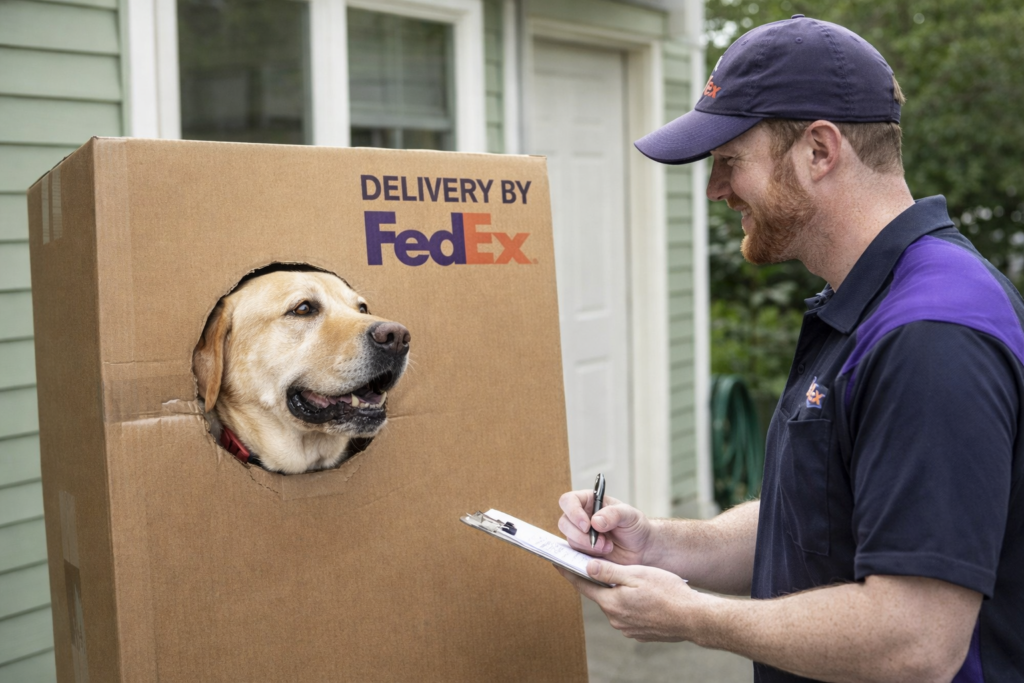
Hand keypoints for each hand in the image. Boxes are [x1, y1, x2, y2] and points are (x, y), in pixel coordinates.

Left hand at [556, 560, 710, 642]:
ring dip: (616, 592)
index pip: (583, 585)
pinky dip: (629, 603)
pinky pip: (628, 613)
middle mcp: (616, 619)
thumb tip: (587, 567)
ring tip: (629, 579)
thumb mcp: (637, 574)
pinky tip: (641, 595)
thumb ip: (609, 572)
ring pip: (615, 604)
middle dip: (597, 580)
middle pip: (599, 595)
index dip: (569, 572)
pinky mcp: (639, 632)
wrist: (694, 618)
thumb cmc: (668, 592)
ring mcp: (627, 628)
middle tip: (595, 564)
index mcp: (612, 603)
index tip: (557, 561)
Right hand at [557, 490, 651, 564]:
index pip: (568, 501)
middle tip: (601, 541)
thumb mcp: (629, 515)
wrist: (642, 549)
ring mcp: (580, 535)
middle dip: (581, 535)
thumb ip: (613, 514)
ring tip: (608, 547)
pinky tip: (603, 554)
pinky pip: (576, 554)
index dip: (573, 512)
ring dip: (588, 546)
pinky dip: (589, 556)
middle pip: (564, 523)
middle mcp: (581, 517)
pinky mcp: (583, 551)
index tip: (587, 525)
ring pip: (570, 540)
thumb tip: (595, 521)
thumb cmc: (635, 526)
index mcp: (589, 501)